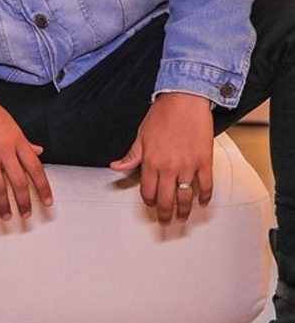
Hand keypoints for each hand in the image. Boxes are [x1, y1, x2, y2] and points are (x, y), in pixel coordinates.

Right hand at [0, 72, 52, 220]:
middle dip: (24, 202)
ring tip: (8, 217)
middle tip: (27, 216)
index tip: (47, 202)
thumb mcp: (9, 122)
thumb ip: (23, 140)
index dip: (43, 187)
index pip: (35, 168)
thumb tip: (38, 151)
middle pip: (19, 182)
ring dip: (4, 205)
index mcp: (17, 140)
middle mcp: (4, 150)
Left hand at [110, 92, 214, 223]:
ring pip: (186, 197)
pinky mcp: (205, 161)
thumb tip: (115, 166)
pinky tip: (202, 203)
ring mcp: (188, 165)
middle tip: (166, 222)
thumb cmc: (161, 115)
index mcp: (150, 161)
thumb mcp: (141, 135)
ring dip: (184, 211)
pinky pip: (206, 185)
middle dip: (165, 214)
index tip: (151, 204)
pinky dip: (205, 197)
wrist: (184, 100)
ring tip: (182, 218)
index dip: (149, 201)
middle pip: (166, 200)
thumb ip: (131, 155)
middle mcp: (168, 167)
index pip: (148, 191)